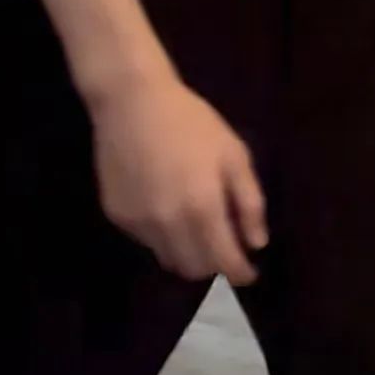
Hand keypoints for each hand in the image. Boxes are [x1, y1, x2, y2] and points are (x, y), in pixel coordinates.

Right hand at [89, 70, 268, 284]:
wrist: (132, 101)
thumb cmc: (190, 122)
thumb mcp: (233, 153)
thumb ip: (249, 202)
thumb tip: (257, 243)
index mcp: (202, 208)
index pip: (224, 262)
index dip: (240, 274)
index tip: (249, 274)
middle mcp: (169, 224)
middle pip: (194, 269)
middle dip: (214, 267)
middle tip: (223, 251)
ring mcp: (139, 223)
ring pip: (168, 258)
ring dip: (187, 254)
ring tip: (196, 232)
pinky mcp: (118, 215)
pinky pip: (146, 240)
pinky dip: (162, 236)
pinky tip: (166, 208)